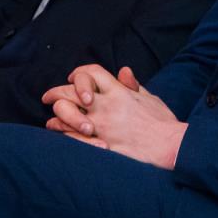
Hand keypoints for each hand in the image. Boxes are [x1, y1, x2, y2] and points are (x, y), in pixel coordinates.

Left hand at [42, 65, 184, 169]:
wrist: (170, 146)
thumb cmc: (163, 123)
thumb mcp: (150, 98)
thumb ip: (133, 85)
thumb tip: (123, 71)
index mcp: (119, 91)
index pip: (91, 72)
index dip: (78, 73)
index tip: (70, 78)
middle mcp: (106, 105)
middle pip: (72, 90)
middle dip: (55, 91)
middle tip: (47, 97)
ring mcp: (101, 125)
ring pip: (66, 112)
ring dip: (56, 115)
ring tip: (51, 120)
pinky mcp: (100, 144)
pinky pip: (71, 136)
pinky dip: (62, 134)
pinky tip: (59, 135)